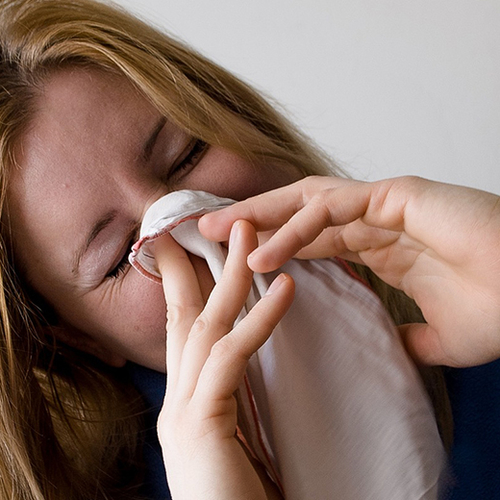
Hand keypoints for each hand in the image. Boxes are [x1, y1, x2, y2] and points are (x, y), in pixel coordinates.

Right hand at [155, 220, 293, 498]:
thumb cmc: (241, 497)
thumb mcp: (237, 437)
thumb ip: (236, 399)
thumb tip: (250, 361)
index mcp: (186, 400)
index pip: (184, 327)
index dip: (187, 282)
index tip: (198, 247)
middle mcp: (176, 398)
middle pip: (186, 313)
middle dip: (198, 263)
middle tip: (222, 222)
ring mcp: (183, 410)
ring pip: (205, 323)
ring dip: (229, 274)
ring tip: (252, 233)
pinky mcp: (201, 424)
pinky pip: (233, 357)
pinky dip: (260, 319)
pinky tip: (286, 288)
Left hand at [199, 176, 499, 367]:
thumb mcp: (442, 335)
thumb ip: (413, 337)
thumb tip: (400, 347)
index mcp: (381, 246)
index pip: (313, 239)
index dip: (273, 244)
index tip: (234, 257)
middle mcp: (377, 221)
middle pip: (299, 214)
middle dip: (253, 220)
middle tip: (209, 233)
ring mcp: (386, 206)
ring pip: (308, 203)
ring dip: (262, 217)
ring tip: (219, 234)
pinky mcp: (400, 197)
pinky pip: (335, 208)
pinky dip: (296, 227)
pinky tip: (263, 249)